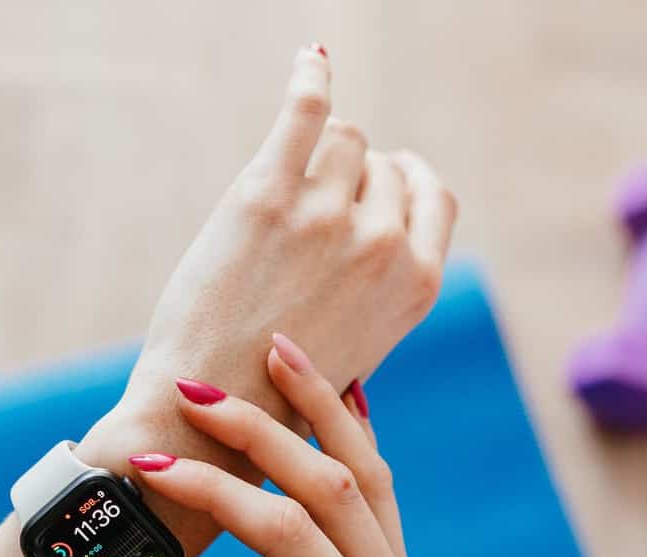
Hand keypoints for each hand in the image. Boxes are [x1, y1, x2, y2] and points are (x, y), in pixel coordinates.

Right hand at [85, 334, 451, 556]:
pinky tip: (339, 400)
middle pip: (334, 485)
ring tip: (282, 350)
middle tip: (201, 387)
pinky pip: (383, 498)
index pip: (284, 536)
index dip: (214, 493)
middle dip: (263, 429)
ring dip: (324, 411)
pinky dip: (355, 445)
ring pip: (370, 478)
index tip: (149, 469)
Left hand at [114, 44, 457, 428]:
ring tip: (284, 191)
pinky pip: (306, 111)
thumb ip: (381, 291)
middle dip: (350, 177)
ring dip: (317, 154)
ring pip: (342, 137)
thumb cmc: (277, 386)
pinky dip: (310, 78)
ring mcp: (328, 215)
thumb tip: (385, 245)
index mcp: (417, 284)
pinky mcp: (269, 194)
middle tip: (307, 211)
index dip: (404, 181)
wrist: (213, 405)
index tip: (384, 175)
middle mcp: (384, 244)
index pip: (433, 195)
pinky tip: (312, 61)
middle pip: (380, 164)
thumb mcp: (360, 348)